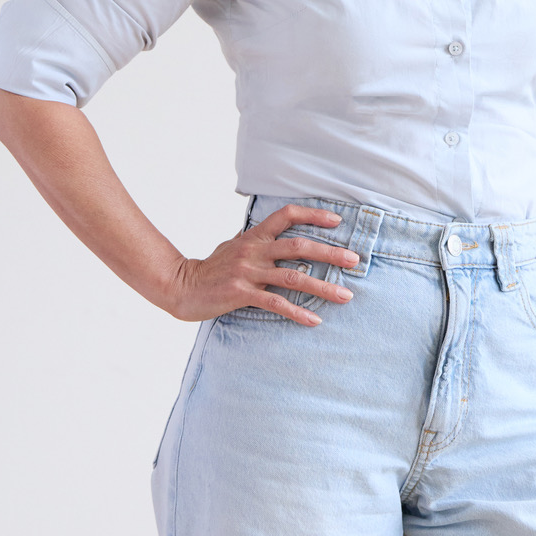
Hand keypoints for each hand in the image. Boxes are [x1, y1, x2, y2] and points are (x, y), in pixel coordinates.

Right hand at [165, 204, 359, 324]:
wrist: (180, 286)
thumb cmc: (210, 269)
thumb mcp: (233, 247)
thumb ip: (256, 242)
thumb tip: (278, 238)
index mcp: (254, 236)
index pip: (286, 216)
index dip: (312, 215)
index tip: (336, 222)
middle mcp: (254, 250)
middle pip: (299, 246)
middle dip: (330, 253)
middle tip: (354, 260)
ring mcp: (248, 272)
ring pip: (293, 276)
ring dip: (323, 287)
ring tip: (345, 295)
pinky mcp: (241, 294)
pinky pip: (275, 303)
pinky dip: (297, 312)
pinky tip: (315, 320)